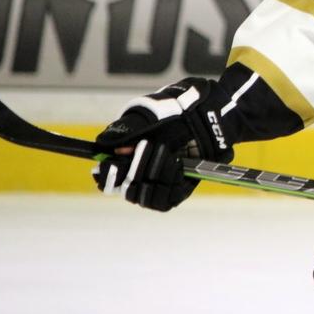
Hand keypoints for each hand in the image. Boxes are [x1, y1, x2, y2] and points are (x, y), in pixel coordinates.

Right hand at [92, 78, 234, 211]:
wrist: (209, 114)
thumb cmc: (177, 112)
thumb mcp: (150, 116)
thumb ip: (127, 131)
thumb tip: (105, 145)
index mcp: (129, 158)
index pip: (108, 180)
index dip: (108, 175)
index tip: (113, 163)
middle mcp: (143, 175)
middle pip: (126, 190)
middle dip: (134, 168)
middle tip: (146, 145)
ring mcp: (161, 184)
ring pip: (144, 197)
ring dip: (153, 173)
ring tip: (165, 150)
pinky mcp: (179, 191)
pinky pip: (166, 200)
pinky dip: (170, 183)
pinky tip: (178, 164)